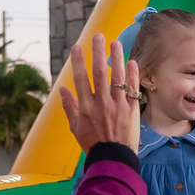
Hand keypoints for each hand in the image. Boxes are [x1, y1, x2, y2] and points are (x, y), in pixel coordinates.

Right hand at [59, 34, 140, 152]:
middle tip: (98, 36)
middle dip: (98, 53)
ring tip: (116, 43)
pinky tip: (132, 62)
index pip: (81, 79)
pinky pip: (132, 88)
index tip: (77, 47)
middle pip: (100, 73)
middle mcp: (102, 104)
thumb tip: (62, 89)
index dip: (78, 62)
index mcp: (86, 108)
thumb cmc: (93, 143)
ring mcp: (118, 106)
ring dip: (117, 58)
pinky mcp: (132, 110)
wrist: (113, 158)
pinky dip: (132, 75)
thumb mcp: (75, 127)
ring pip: (117, 77)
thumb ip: (69, 107)